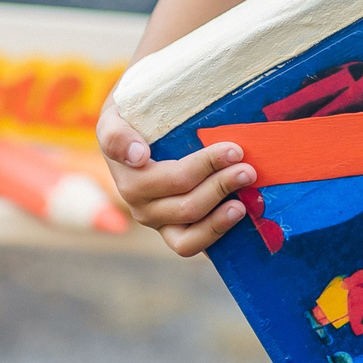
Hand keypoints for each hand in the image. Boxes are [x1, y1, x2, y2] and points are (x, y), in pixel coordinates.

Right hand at [99, 105, 253, 256]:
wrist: (133, 131)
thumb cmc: (130, 119)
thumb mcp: (114, 117)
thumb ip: (117, 135)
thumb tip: (138, 156)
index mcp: (130, 177)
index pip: (171, 177)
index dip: (205, 165)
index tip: (233, 150)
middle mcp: (140, 204)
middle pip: (186, 204)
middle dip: (222, 186)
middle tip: (248, 168)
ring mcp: (157, 221)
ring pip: (189, 233)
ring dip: (221, 217)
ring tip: (244, 200)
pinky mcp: (172, 231)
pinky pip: (191, 245)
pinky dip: (214, 234)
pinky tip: (236, 216)